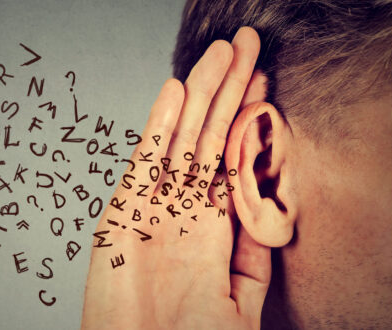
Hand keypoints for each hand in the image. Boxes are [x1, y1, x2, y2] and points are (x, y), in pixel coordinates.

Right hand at [81, 27, 269, 329]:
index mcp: (211, 230)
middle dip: (228, 90)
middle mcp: (182, 212)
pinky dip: (158, 128)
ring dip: (200, 95)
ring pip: (179, 142)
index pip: (232, 161)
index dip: (247, 119)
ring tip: (219, 55)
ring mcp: (151, 211)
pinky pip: (144, 165)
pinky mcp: (120, 217)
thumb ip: (253, 257)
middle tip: (246, 45)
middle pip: (208, 139)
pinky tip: (175, 92)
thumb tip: (270, 211)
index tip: (262, 81)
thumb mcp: (238, 304)